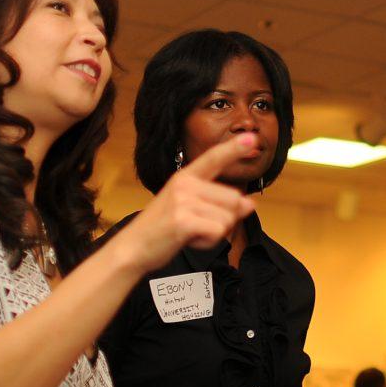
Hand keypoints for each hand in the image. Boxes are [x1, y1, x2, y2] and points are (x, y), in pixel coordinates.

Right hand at [115, 135, 257, 273]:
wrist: (133, 248)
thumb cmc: (162, 229)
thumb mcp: (192, 211)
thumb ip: (220, 205)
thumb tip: (250, 203)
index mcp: (185, 177)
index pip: (214, 158)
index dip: (234, 148)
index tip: (251, 138)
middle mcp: (185, 184)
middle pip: (233, 199)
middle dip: (224, 219)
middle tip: (197, 226)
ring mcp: (183, 200)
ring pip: (227, 218)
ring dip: (215, 233)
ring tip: (190, 233)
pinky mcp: (183, 220)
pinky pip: (217, 232)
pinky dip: (208, 242)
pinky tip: (188, 240)